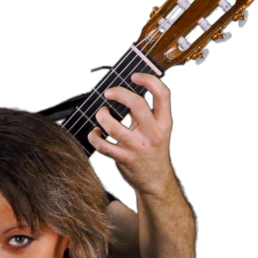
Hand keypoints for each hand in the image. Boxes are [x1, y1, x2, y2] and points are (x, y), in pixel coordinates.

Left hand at [87, 72, 174, 196]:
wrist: (155, 181)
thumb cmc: (154, 152)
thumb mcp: (158, 131)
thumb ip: (146, 115)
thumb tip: (125, 96)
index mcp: (164, 123)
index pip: (162, 94)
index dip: (148, 80)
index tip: (134, 76)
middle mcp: (152, 134)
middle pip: (137, 105)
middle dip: (120, 94)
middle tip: (109, 92)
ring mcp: (138, 147)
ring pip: (114, 127)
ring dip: (102, 117)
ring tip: (101, 114)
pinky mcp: (124, 159)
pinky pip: (103, 146)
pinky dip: (94, 137)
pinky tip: (94, 134)